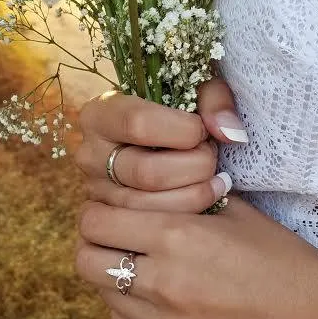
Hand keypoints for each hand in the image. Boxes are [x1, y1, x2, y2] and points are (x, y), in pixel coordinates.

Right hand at [74, 77, 248, 212]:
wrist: (168, 142)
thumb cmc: (181, 112)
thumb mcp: (198, 89)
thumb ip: (216, 101)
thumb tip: (228, 133)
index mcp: (99, 114)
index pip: (136, 123)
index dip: (182, 130)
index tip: (203, 130)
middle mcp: (89, 155)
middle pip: (146, 172)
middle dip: (194, 166)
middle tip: (212, 156)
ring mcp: (98, 193)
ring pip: (151, 206)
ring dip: (196, 193)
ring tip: (215, 177)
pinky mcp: (115, 222)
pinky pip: (153, 229)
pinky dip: (191, 215)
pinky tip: (210, 198)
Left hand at [76, 195, 317, 318]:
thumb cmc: (281, 257)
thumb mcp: (235, 210)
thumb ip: (184, 198)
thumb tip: (147, 186)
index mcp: (176, 235)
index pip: (96, 220)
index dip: (100, 211)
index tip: (113, 211)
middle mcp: (161, 280)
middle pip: (86, 260)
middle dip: (97, 244)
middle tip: (118, 240)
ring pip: (102, 295)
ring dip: (114, 278)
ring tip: (142, 268)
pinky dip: (129, 311)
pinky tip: (154, 300)